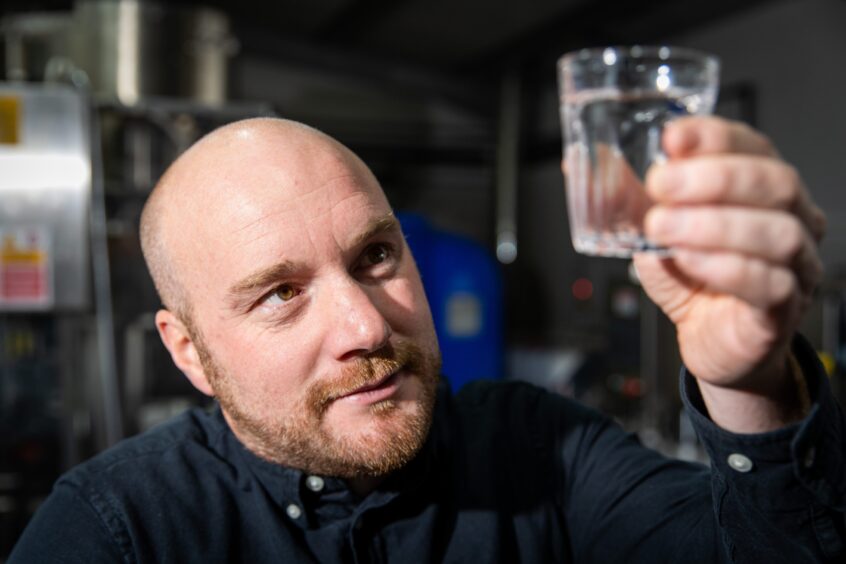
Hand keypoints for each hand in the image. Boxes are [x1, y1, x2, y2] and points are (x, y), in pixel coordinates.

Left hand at [634, 116, 825, 430]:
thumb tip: (581, 163)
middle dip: (712, 178)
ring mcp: (796, 263)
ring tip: (663, 228)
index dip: (711, 136)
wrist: (709, 339)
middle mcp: (791, 217)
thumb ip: (624, 196)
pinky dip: (726, 268)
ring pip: (776, 232)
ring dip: (713, 225)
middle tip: (660, 185)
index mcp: (759, 185)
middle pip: (774, 181)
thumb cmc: (691, 279)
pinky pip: (770, 284)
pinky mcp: (784, 309)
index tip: (671, 138)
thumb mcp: (651, 231)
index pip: (749, 144)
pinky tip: (689, 260)